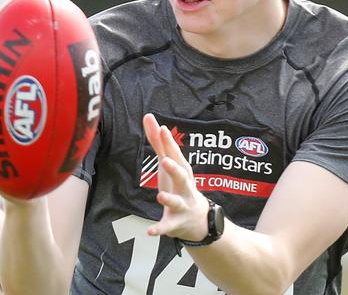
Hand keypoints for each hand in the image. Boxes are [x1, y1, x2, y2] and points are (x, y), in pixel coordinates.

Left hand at [142, 113, 209, 241]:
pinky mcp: (176, 223)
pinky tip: (150, 231)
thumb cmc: (180, 185)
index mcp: (182, 170)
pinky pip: (167, 226)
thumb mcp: (170, 163)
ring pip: (176, 202)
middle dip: (175, 169)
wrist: (200, 220)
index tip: (162, 129)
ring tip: (159, 195)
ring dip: (168, 198)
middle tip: (165, 161)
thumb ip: (158, 141)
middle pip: (182, 176)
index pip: (175, 154)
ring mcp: (182, 205)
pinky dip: (160, 229)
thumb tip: (148, 116)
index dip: (169, 142)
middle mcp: (185, 186)